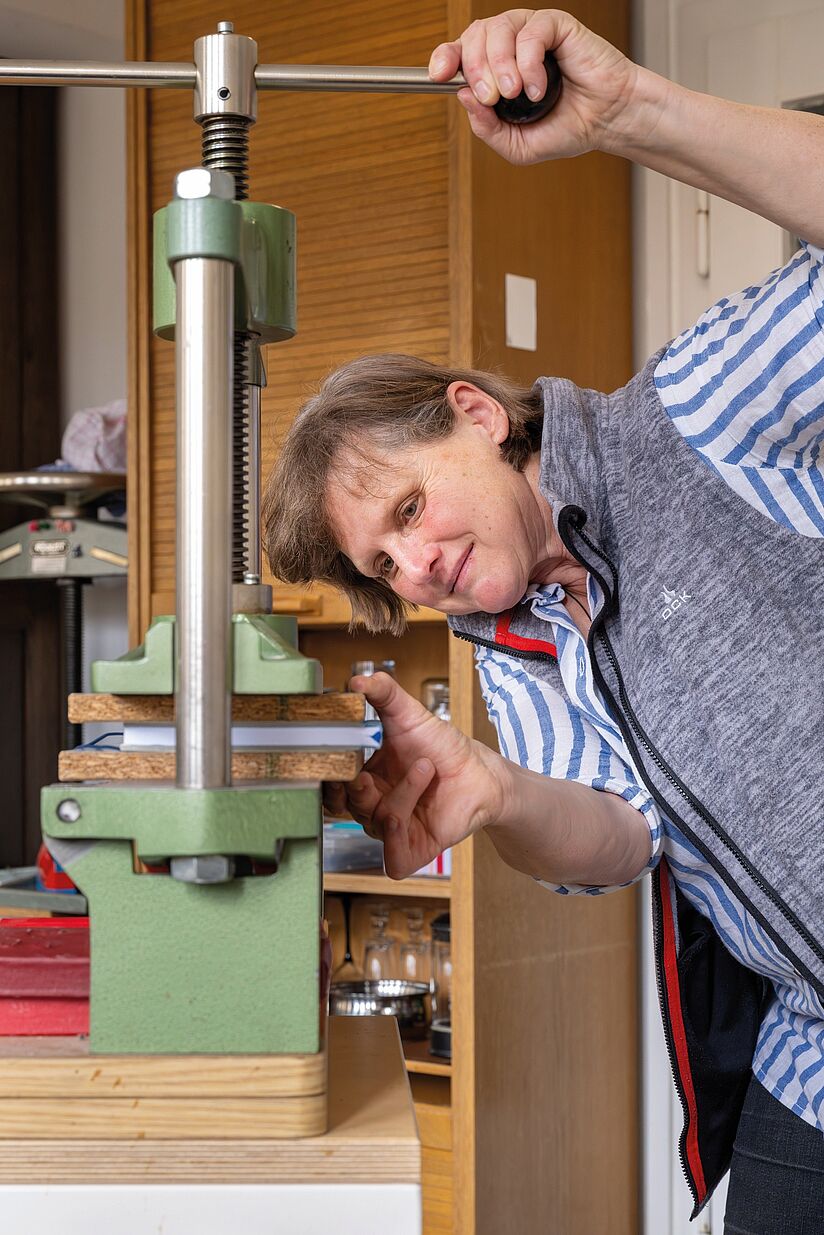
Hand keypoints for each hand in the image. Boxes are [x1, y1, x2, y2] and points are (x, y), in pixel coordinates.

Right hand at [327, 672, 506, 879]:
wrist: (481, 772)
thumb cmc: (442, 746)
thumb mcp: (409, 714)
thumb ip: (382, 694)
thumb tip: (356, 680)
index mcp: (363, 778)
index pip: (331, 784)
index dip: (327, 777)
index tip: (330, 760)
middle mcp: (372, 807)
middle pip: (345, 807)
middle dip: (351, 792)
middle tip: (360, 775)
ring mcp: (391, 831)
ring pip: (376, 822)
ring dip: (399, 795)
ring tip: (425, 768)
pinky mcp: (411, 851)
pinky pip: (392, 856)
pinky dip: (396, 835)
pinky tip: (408, 812)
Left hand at [428, 8, 637, 163]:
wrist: (606, 121)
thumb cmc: (567, 128)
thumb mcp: (517, 145)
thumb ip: (487, 128)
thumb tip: (464, 96)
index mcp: (496, 69)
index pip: (460, 51)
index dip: (445, 57)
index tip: (439, 75)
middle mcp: (509, 46)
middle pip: (474, 36)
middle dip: (475, 68)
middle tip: (492, 97)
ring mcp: (531, 32)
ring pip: (497, 28)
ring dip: (500, 64)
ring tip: (515, 93)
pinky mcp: (556, 25)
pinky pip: (530, 32)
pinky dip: (529, 63)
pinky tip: (538, 88)